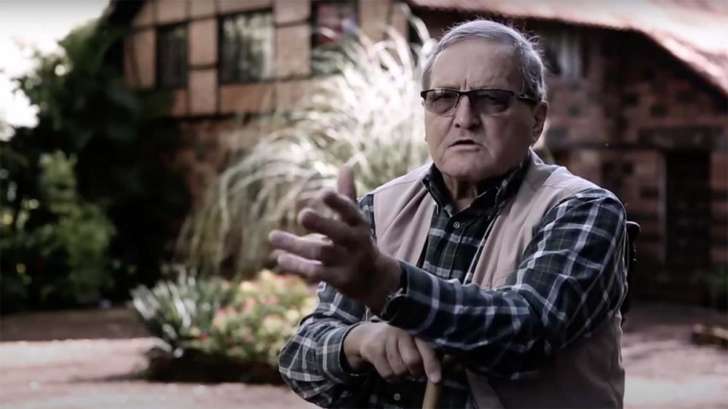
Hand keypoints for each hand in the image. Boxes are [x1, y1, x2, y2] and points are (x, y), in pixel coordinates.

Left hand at [269, 166, 400, 311]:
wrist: (375, 280)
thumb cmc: (358, 242)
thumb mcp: (355, 220)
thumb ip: (346, 196)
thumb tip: (345, 166)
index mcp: (359, 225)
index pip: (351, 212)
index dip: (339, 203)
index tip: (324, 193)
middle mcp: (356, 243)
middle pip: (338, 233)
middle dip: (322, 224)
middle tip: (302, 214)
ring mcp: (349, 263)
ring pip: (320, 252)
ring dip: (295, 245)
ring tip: (273, 237)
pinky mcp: (340, 280)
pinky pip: (316, 272)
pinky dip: (297, 265)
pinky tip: (281, 258)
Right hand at [344, 322, 441, 383]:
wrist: (368, 335)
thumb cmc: (399, 342)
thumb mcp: (413, 341)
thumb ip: (427, 353)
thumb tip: (436, 375)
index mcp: (415, 329)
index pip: (426, 348)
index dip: (432, 364)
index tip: (436, 379)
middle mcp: (401, 331)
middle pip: (412, 361)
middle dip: (416, 372)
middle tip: (414, 372)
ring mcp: (387, 339)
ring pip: (400, 370)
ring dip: (402, 375)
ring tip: (399, 365)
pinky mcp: (374, 349)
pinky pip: (388, 374)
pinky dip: (392, 377)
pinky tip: (390, 368)